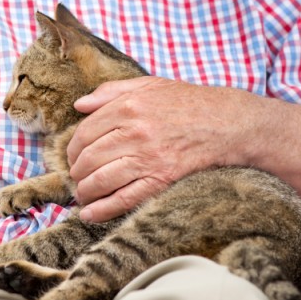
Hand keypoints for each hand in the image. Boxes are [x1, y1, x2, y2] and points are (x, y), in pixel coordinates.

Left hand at [67, 76, 259, 221]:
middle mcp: (134, 131)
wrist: (228, 123)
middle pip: (88, 157)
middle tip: (76, 178)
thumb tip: (79, 104)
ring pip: (100, 180)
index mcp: (128, 106)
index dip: (72, 148)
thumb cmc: (189, 103)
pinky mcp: (162, 179)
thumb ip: (111, 91)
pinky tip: (90, 214)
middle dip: (76, 172)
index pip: (85, 132)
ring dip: (85, 192)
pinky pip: (124, 198)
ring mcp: (148, 157)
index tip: (73, 157)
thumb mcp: (150, 85)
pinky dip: (102, 210)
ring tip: (83, 195)